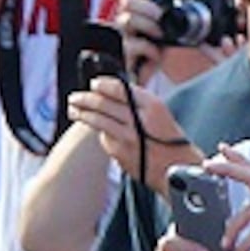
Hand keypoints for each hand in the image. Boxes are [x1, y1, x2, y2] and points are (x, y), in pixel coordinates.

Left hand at [65, 66, 189, 185]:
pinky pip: (104, 137)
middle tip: (74, 97)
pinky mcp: (119, 151)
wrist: (176, 166)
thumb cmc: (165, 136)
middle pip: (102, 103)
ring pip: (96, 119)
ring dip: (80, 113)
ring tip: (73, 109)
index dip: (102, 85)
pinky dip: (100, 132)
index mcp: (152, 106)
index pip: (119, 89)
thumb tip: (105, 89)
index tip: (93, 84)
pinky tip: (99, 130)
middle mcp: (139, 119)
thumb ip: (135, 101)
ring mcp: (128, 136)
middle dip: (84, 99)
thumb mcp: (158, 113)